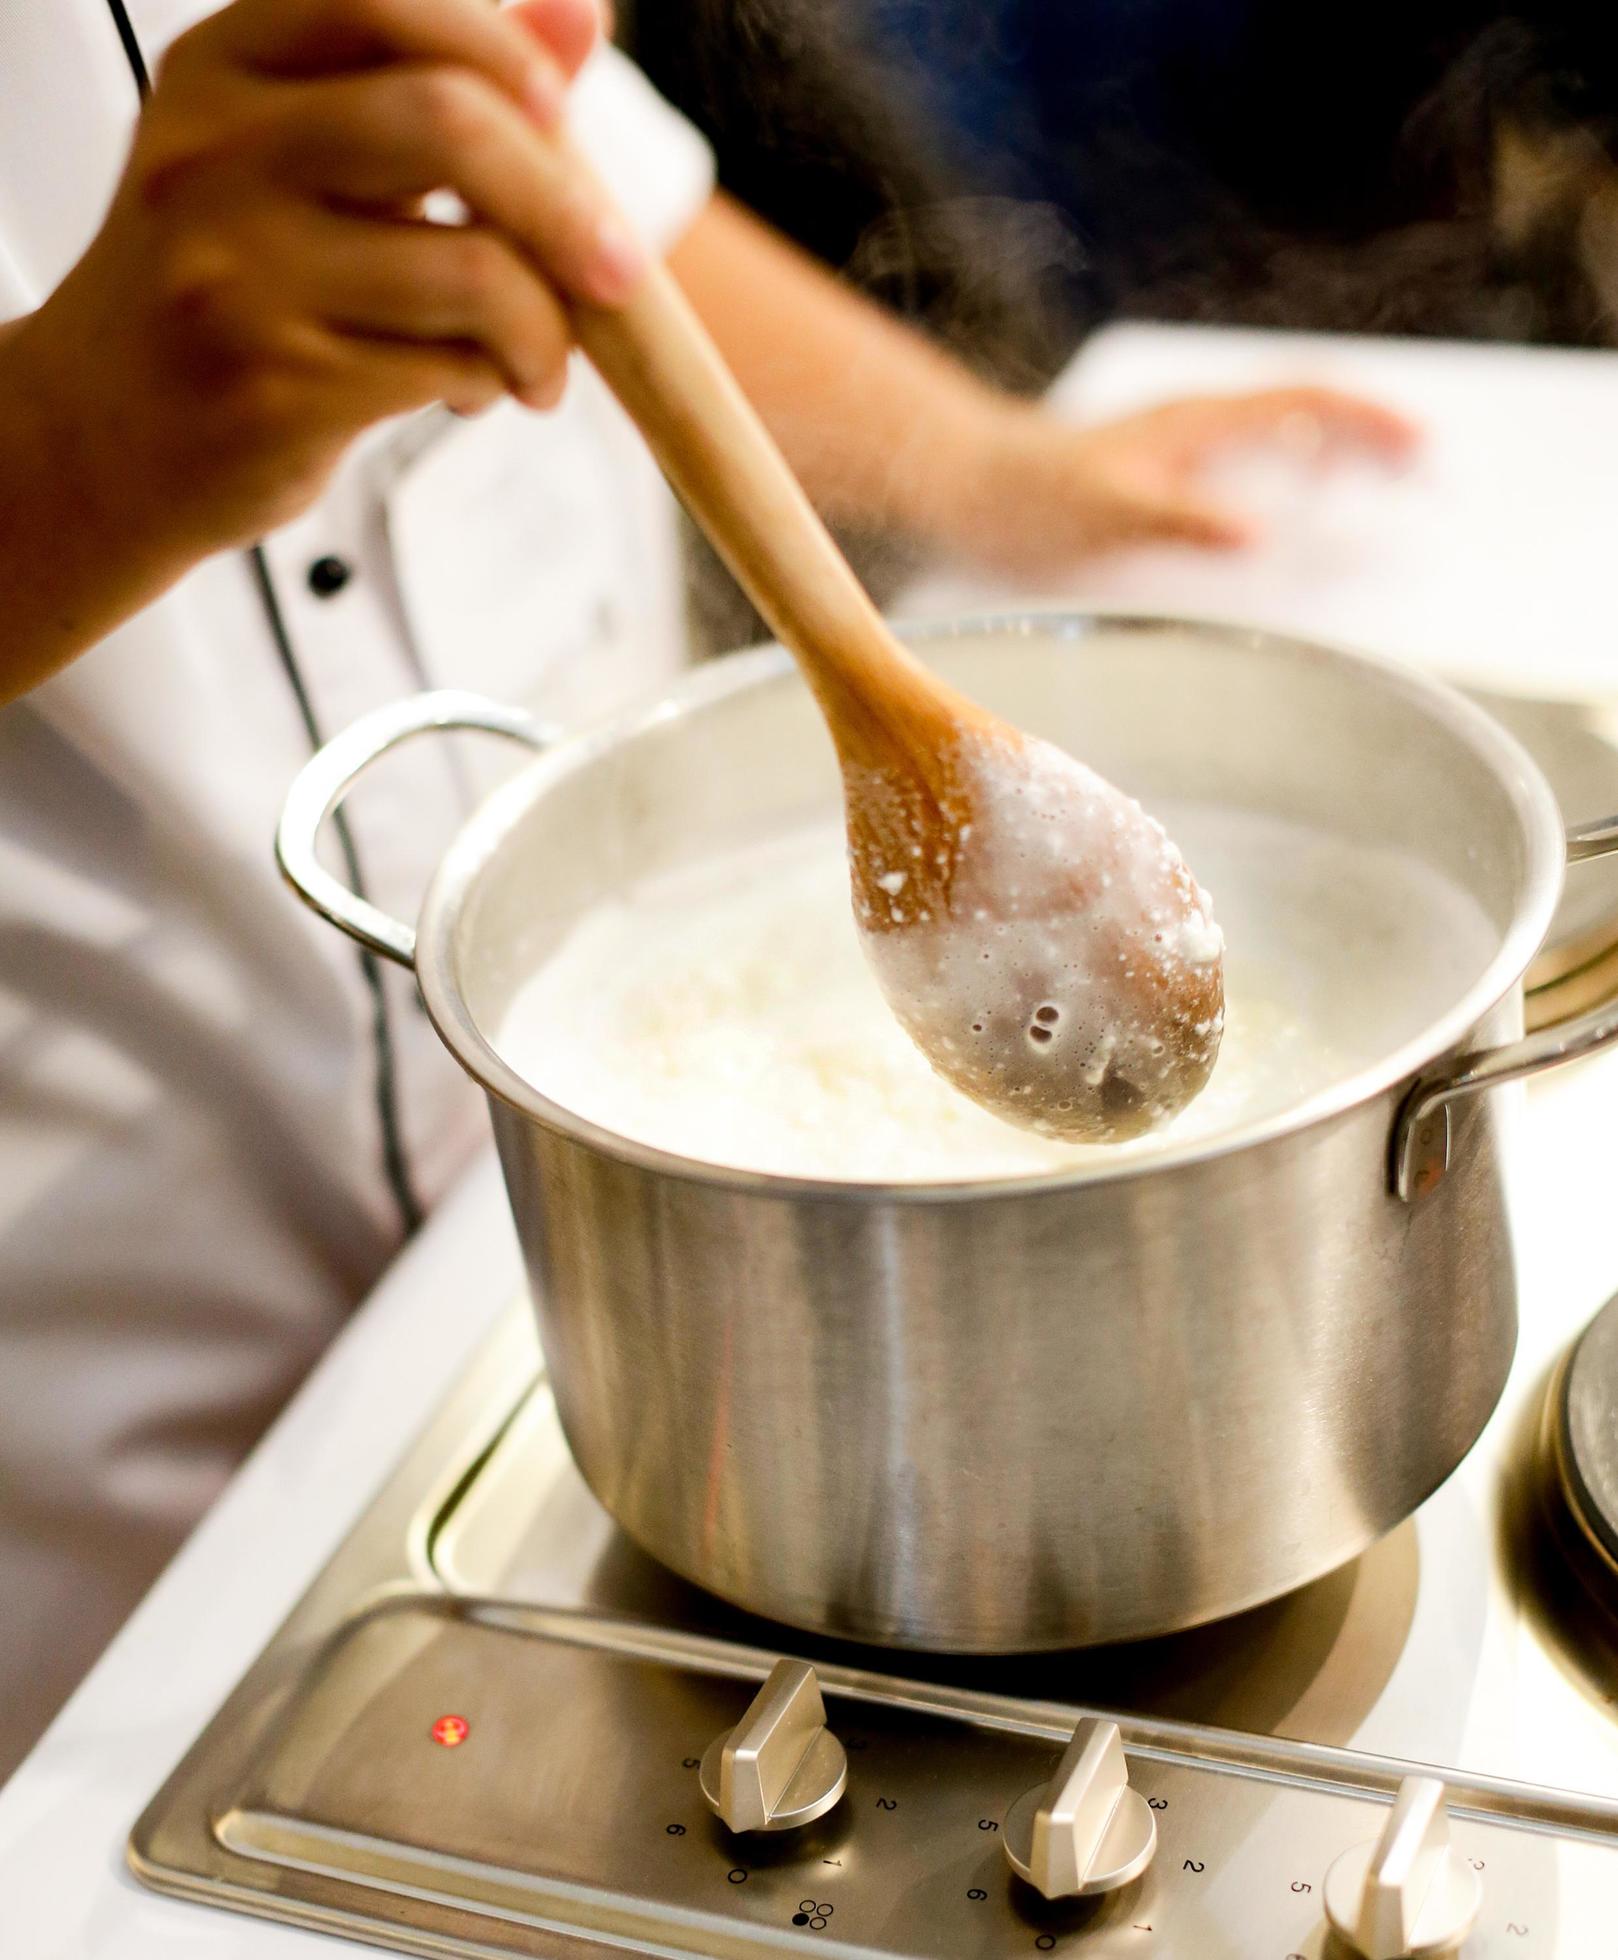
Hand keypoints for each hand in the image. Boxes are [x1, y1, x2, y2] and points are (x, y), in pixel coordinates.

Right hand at [6, 0, 634, 569]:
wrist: (105, 434)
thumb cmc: (232, 285)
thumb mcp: (304, 158)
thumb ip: (436, 84)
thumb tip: (579, 17)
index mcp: (225, 69)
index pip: (387, 3)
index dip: (504, 53)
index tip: (559, 122)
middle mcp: (217, 156)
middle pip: (448, 123)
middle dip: (566, 206)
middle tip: (616, 271)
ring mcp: (238, 275)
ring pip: (471, 269)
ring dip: (545, 328)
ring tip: (538, 360)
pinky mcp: (275, 388)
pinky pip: (449, 369)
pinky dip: (495, 382)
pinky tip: (474, 390)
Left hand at [927, 387, 1418, 579]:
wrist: (964, 490)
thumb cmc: (1029, 501)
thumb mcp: (1110, 516)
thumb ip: (1185, 522)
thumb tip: (1260, 538)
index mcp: (1199, 423)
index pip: (1308, 401)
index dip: (1371, 420)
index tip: (1423, 447)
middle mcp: (1197, 426)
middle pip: (1309, 412)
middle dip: (1373, 435)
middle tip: (1428, 473)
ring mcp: (1182, 449)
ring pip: (1281, 438)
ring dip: (1336, 459)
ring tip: (1383, 496)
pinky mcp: (1162, 478)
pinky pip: (1247, 470)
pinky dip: (1289, 486)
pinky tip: (1292, 529)